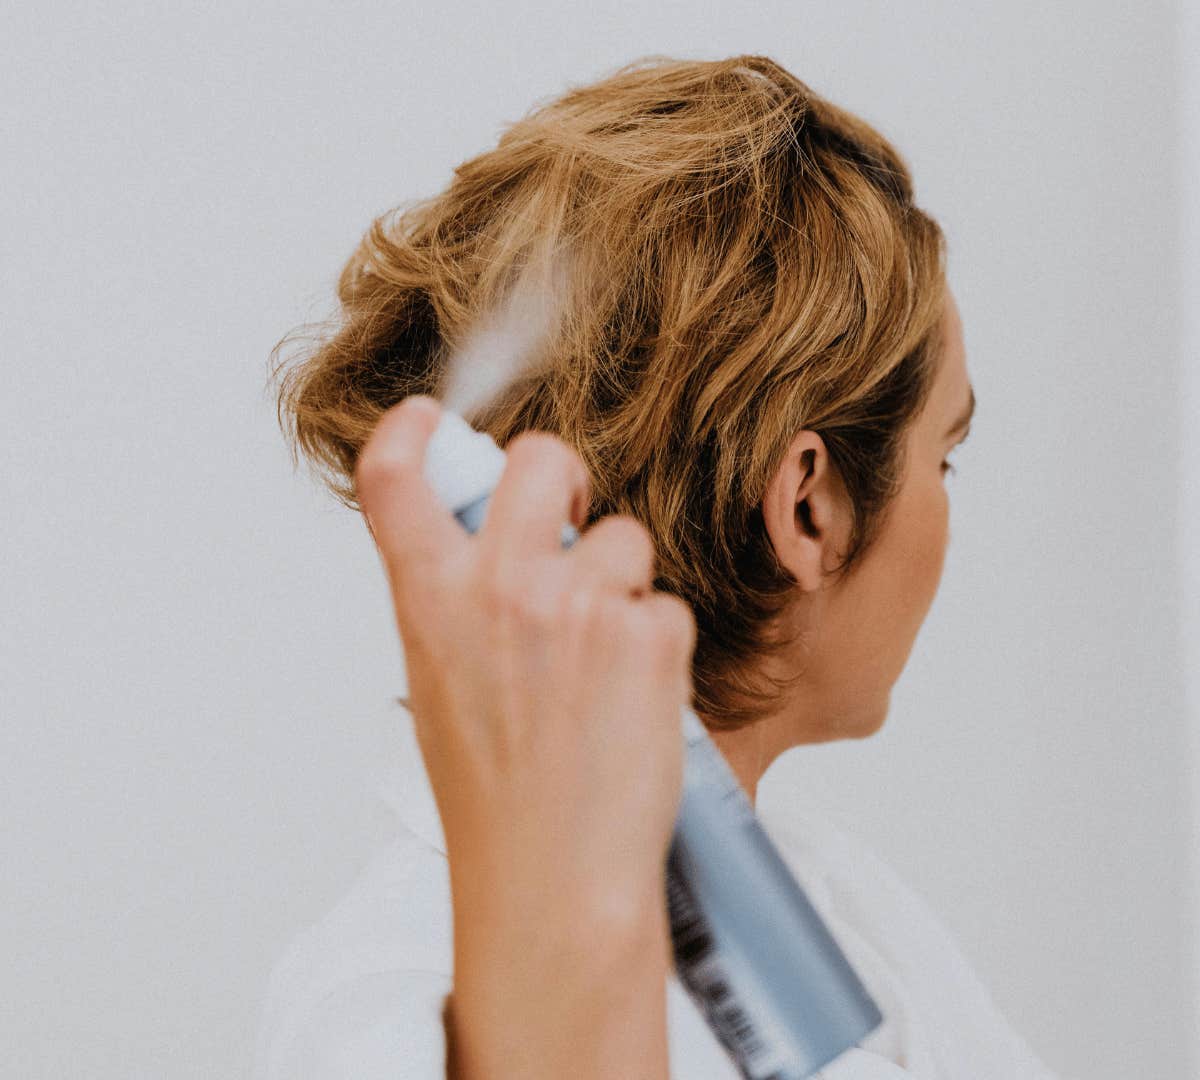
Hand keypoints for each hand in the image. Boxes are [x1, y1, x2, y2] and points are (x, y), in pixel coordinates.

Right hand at [356, 395, 694, 1077]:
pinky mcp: (648, 633)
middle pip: (544, 458)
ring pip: (624, 538)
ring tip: (602, 669)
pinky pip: (667, 605)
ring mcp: (578, 603)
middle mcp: (499, 585)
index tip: (435, 417)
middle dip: (567, 478)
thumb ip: (456, 602)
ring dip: (624, 586)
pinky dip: (660, 647)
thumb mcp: (442, 685)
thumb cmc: (498, 797)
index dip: (417, 429)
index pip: (396, 474)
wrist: (555, 876)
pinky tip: (634, 703)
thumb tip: (485, 543)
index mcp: (429, 597)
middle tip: (574, 522)